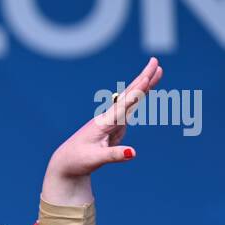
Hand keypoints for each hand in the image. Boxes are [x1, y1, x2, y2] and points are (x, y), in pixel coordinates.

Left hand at [42, 56, 162, 204]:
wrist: (66, 162)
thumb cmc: (78, 161)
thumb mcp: (95, 160)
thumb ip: (114, 155)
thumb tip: (133, 153)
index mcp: (103, 123)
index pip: (123, 106)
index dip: (135, 93)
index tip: (145, 78)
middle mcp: (108, 117)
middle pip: (129, 95)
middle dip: (143, 78)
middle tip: (156, 61)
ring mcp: (112, 120)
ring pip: (131, 98)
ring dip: (145, 83)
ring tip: (158, 69)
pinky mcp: (114, 125)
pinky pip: (131, 106)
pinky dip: (140, 96)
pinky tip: (146, 88)